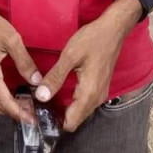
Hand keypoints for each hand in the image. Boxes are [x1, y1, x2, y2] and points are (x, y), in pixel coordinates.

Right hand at [0, 0, 41, 121]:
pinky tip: (14, 95)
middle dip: (16, 112)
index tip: (32, 120)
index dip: (18, 113)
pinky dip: (1, 99)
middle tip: (34, 114)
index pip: (4, 100)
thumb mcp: (12, 39)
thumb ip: (24, 61)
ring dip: (8, 107)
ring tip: (27, 107)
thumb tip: (37, 81)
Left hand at [35, 0, 142, 131]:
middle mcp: (96, 98)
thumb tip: (41, 96)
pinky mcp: (100, 87)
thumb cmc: (92, 39)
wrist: (113, 29)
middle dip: (58, 116)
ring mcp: (100, 94)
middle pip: (75, 119)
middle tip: (39, 104)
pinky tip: (61, 90)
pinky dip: (73, 102)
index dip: (54, 121)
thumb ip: (55, 77)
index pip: (70, 123)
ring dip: (65, 109)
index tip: (39, 112)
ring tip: (47, 97)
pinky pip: (84, 103)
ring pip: (80, 112)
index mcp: (89, 93)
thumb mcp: (70, 55)